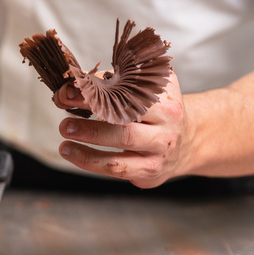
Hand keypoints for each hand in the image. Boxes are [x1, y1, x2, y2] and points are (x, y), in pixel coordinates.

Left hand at [53, 72, 190, 187]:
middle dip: (90, 122)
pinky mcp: (149, 172)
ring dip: (87, 147)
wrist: (190, 140)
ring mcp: (158, 154)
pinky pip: (116, 169)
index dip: (96, 93)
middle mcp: (165, 129)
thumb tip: (76, 83)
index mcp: (166, 103)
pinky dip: (91, 162)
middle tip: (64, 118)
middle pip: (125, 127)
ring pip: (120, 152)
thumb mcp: (150, 89)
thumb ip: (119, 82)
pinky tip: (72, 152)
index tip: (70, 90)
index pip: (128, 96)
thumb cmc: (160, 110)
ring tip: (64, 139)